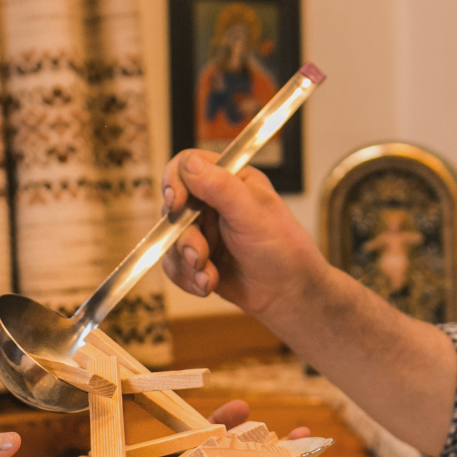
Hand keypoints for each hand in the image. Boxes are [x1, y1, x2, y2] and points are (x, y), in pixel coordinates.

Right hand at [160, 150, 325, 313]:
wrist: (288, 293)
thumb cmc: (282, 247)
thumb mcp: (253, 212)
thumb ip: (221, 187)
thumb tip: (189, 163)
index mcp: (228, 180)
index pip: (186, 166)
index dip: (175, 183)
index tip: (177, 205)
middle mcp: (212, 203)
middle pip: (172, 209)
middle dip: (184, 238)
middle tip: (200, 256)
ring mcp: (203, 231)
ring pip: (169, 240)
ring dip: (186, 263)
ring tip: (208, 276)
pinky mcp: (197, 258)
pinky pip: (173, 265)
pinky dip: (187, 278)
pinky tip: (208, 284)